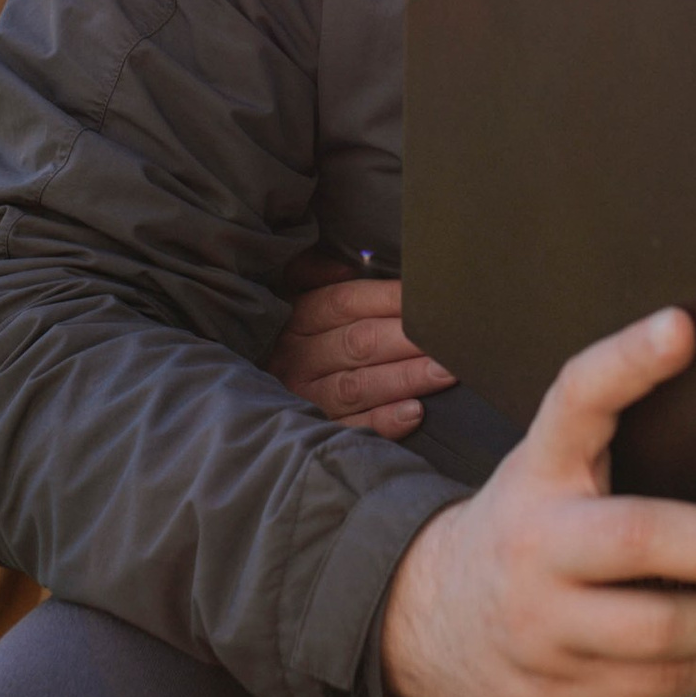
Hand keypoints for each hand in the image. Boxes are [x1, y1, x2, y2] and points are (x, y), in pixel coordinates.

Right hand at [273, 267, 454, 439]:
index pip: (344, 302)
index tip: (426, 295)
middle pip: (357, 343)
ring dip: (404, 378)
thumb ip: (311, 273)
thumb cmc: (290, 336)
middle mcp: (297, 357)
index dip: (388, 298)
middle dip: (407, 339)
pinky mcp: (315, 430)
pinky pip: (352, 428)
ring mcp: (304, 397)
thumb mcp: (286, 296)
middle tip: (449, 337)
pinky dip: (383, 421)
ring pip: (358, 386)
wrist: (246, 400)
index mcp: (295, 318)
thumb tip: (343, 266)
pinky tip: (415, 413)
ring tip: (444, 372)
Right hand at [379, 307, 695, 696]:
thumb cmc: (523, 533)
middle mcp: (536, 544)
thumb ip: (608, 448)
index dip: (626, 361)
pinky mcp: (559, 687)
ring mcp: (543, 623)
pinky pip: (660, 683)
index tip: (681, 326)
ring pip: (662, 630)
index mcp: (538, 472)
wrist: (431, 621)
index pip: (576, 401)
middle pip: (642, 539)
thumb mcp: (546, 474)